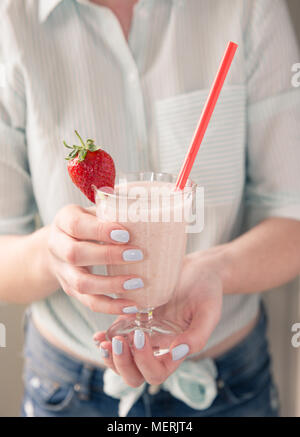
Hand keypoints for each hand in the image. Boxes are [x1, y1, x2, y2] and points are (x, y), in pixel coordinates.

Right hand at [46, 204, 143, 313]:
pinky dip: (111, 307)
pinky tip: (132, 306)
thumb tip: (144, 205)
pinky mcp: (71, 290)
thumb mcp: (94, 211)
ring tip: (137, 283)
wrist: (60, 245)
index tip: (125, 234)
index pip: (76, 225)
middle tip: (137, 255)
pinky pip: (89, 302)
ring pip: (81, 283)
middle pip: (75, 254)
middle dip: (107, 256)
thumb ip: (113, 209)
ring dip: (110, 285)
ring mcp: (63, 271)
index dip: (100, 231)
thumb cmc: (87, 223)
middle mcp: (57, 246)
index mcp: (63, 220)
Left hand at [94, 251, 222, 386]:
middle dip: (122, 364)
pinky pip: (117, 338)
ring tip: (101, 342)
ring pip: (123, 361)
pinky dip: (106, 340)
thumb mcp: (209, 312)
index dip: (144, 361)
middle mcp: (158, 348)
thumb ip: (197, 337)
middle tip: (115, 344)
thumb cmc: (207, 290)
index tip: (141, 335)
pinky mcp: (135, 320)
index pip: (156, 373)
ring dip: (110, 357)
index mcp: (176, 352)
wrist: (199, 270)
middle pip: (135, 374)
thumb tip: (176, 353)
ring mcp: (145, 336)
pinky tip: (99, 334)